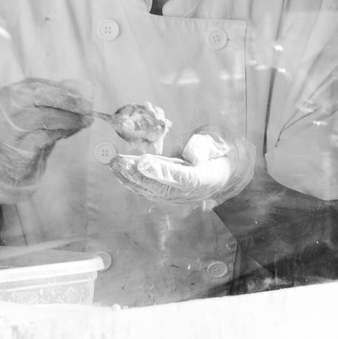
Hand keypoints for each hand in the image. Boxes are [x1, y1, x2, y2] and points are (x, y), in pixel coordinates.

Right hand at [0, 78, 91, 202]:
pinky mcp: (21, 147)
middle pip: (42, 97)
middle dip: (69, 100)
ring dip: (71, 118)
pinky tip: (74, 130)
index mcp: (9, 94)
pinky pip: (49, 136)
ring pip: (47, 117)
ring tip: (86, 120)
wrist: (2, 166)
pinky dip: (65, 132)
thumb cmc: (21, 134)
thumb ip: (52, 99)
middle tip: (89, 106)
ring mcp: (12, 128)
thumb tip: (83, 89)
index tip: (85, 93)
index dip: (64, 89)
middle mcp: (7, 108)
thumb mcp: (31, 111)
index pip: (39, 86)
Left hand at [109, 126, 254, 208]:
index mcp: (205, 178)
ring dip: (129, 177)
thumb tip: (191, 154)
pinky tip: (120, 170)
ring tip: (113, 163)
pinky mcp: (169, 194)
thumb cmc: (219, 151)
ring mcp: (178, 196)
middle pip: (161, 187)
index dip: (162, 172)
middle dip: (137, 174)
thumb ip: (205, 146)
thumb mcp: (218, 142)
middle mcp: (190, 192)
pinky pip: (149, 189)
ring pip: (151, 189)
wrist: (224, 171)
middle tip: (118, 161)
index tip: (142, 163)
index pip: (182, 178)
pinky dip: (132, 180)